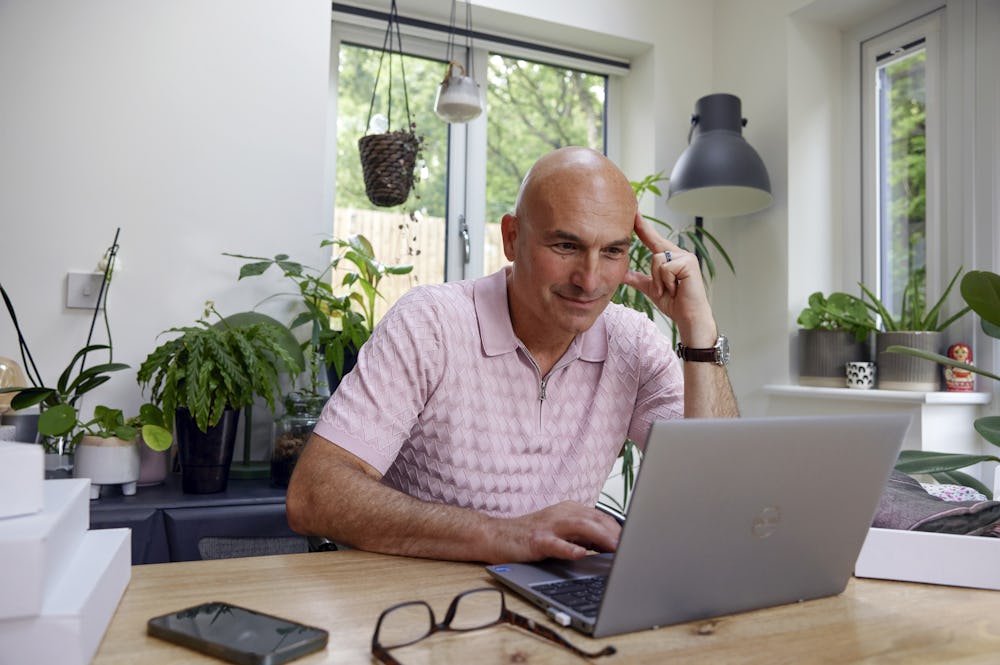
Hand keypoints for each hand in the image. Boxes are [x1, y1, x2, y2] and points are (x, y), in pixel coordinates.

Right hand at [486, 501, 620, 562]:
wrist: (496, 536)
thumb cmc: (530, 535)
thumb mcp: (561, 532)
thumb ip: (584, 536)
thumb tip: (613, 546)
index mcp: (569, 510)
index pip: (601, 516)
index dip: (620, 529)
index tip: (636, 540)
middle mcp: (561, 514)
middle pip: (595, 519)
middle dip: (616, 532)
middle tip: (633, 546)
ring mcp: (548, 526)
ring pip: (579, 526)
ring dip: (600, 537)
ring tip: (616, 548)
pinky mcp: (535, 540)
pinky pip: (555, 543)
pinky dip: (569, 548)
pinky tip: (581, 554)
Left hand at [622, 212, 717, 346]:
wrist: (689, 318)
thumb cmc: (675, 304)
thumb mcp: (652, 289)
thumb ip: (638, 279)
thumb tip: (622, 273)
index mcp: (670, 258)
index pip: (653, 239)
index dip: (643, 227)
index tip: (633, 213)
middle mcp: (679, 254)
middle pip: (653, 248)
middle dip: (650, 252)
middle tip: (653, 256)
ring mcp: (685, 257)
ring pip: (656, 260)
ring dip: (658, 281)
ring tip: (669, 291)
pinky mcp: (689, 263)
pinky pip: (664, 268)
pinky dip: (666, 282)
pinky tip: (676, 289)